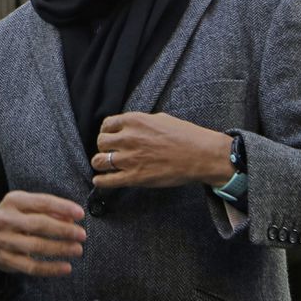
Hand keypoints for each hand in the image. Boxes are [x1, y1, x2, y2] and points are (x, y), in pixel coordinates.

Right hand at [0, 190, 84, 276]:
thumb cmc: (13, 218)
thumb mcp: (25, 206)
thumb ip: (47, 209)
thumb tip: (72, 219)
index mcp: (13, 201)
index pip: (42, 202)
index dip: (63, 207)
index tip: (81, 214)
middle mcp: (6, 220)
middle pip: (39, 225)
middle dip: (64, 230)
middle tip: (82, 235)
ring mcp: (4, 241)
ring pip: (36, 246)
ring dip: (60, 249)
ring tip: (77, 249)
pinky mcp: (5, 260)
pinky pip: (31, 267)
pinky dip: (51, 268)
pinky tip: (66, 267)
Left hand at [91, 112, 233, 188]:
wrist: (202, 155)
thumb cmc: (186, 136)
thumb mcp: (160, 118)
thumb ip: (140, 122)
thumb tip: (130, 127)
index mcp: (134, 121)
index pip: (106, 125)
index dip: (107, 132)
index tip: (110, 138)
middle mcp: (128, 138)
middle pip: (100, 142)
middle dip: (103, 147)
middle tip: (110, 152)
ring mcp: (130, 158)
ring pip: (99, 161)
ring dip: (100, 163)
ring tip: (105, 166)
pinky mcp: (135, 177)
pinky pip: (107, 181)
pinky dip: (100, 181)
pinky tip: (100, 181)